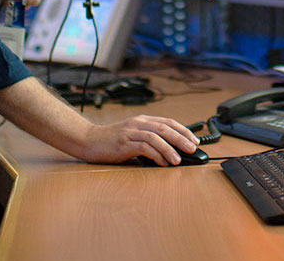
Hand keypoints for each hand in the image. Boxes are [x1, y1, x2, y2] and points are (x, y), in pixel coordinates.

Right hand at [82, 114, 199, 165]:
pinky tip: (162, 163)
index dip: (183, 130)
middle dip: (181, 138)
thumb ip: (148, 140)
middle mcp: (138, 123)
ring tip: (179, 159)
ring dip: (170, 148)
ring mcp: (130, 132)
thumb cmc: (111, 142)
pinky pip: (144, 147)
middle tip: (193, 148)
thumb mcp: (132, 136)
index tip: (195, 140)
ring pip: (156, 136)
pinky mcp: (123, 143)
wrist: (89, 141)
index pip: (168, 122)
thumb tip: (169, 154)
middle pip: (165, 128)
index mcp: (142, 120)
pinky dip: (156, 155)